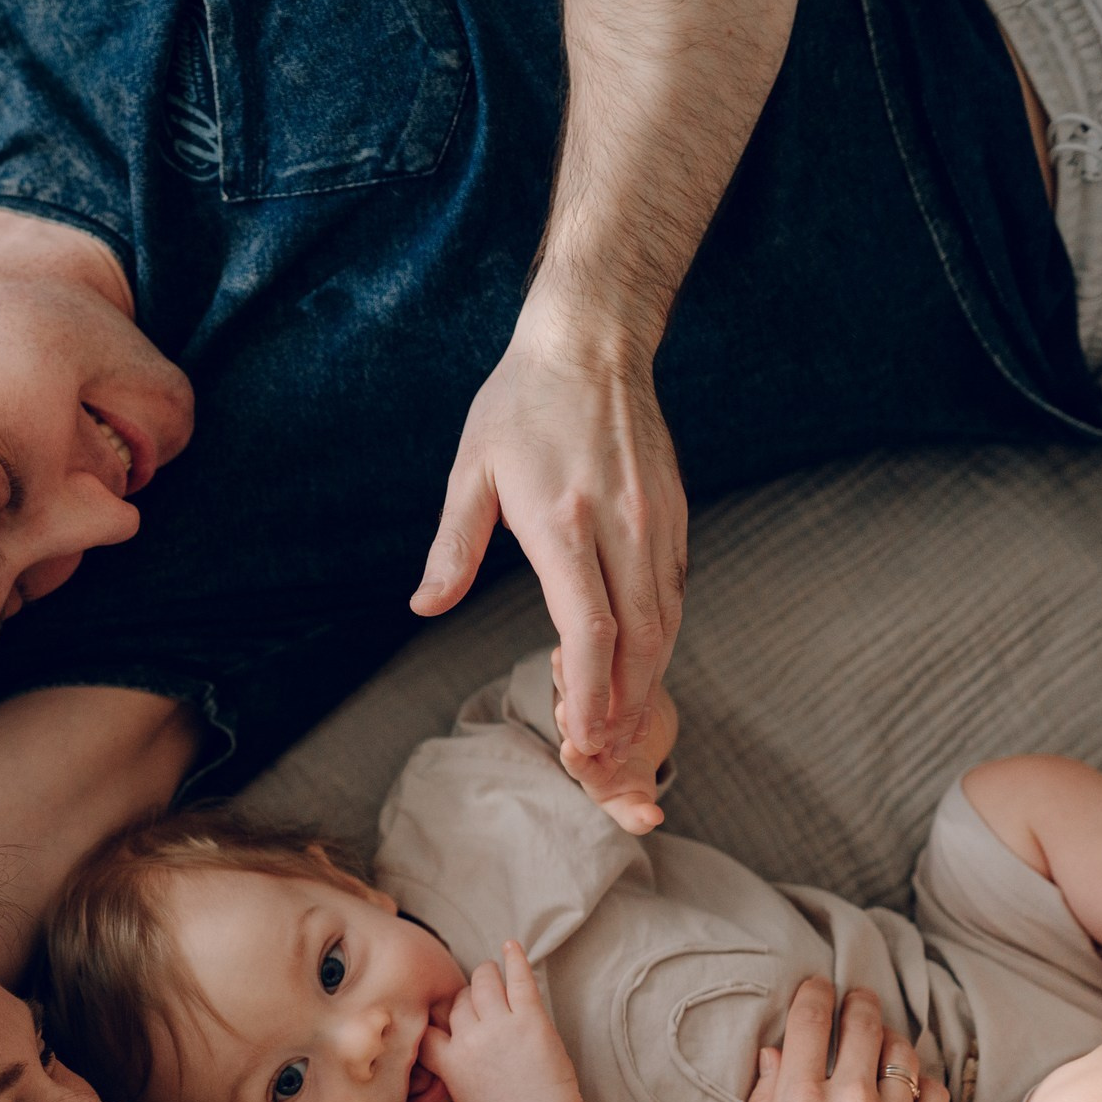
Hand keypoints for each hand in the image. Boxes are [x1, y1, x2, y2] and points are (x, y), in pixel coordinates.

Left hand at [413, 306, 688, 761]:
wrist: (591, 344)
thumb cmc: (520, 406)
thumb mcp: (470, 469)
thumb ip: (451, 545)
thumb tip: (425, 606)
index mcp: (565, 521)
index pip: (590, 627)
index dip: (588, 691)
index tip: (580, 737)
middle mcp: (623, 526)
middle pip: (639, 640)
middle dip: (623, 707)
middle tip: (601, 758)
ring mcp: (658, 522)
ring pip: (666, 623)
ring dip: (647, 682)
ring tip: (621, 729)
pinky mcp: (676, 516)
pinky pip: (676, 594)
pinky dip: (661, 641)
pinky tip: (641, 670)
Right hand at [423, 942, 585, 1101]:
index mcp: (450, 1062)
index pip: (429, 1027)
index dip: (435, 1020)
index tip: (442, 1018)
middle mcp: (470, 1038)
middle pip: (457, 1001)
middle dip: (464, 998)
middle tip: (476, 1000)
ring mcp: (501, 1025)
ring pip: (482, 982)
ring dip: (485, 974)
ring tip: (490, 973)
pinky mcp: (530, 1018)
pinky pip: (519, 979)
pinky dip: (515, 959)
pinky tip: (511, 945)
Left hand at [551, 646, 673, 834]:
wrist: (626, 749)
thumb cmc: (626, 782)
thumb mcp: (633, 802)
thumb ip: (637, 813)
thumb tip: (651, 821)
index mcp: (587, 765)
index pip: (576, 762)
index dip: (576, 759)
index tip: (570, 752)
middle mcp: (579, 734)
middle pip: (569, 723)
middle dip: (568, 715)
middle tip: (561, 709)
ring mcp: (583, 703)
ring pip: (571, 687)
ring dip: (566, 673)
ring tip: (557, 657)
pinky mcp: (595, 677)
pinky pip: (588, 663)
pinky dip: (588, 651)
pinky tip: (588, 632)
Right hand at [734, 979, 948, 1101]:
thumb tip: (772, 1057)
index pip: (809, 1022)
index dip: (813, 994)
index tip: (816, 986)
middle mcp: (853, 1101)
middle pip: (863, 1023)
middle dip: (859, 1002)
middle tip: (857, 998)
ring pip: (903, 1050)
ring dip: (891, 1039)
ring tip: (883, 1044)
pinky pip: (935, 1087)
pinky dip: (922, 1080)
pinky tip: (910, 1089)